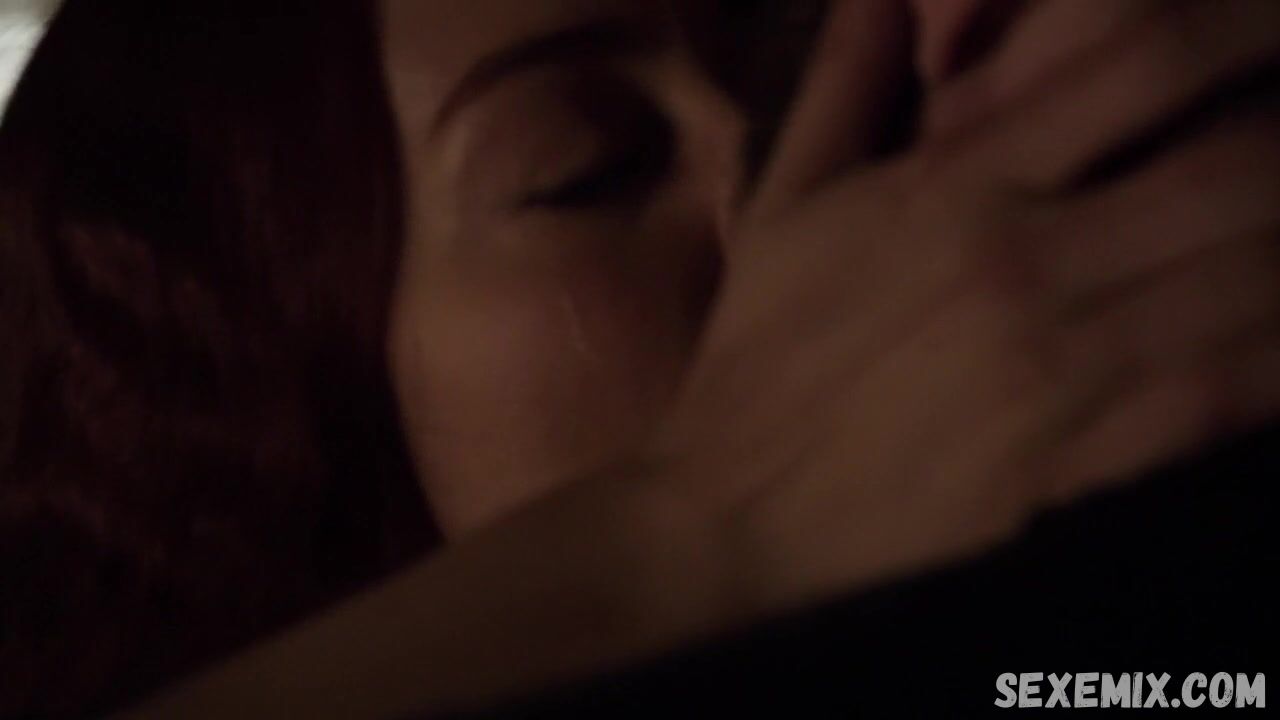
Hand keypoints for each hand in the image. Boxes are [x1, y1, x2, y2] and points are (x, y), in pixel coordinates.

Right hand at [643, 0, 1279, 607]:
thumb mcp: (782, 209)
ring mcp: (1065, 372)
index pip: (1147, 57)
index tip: (1277, 26)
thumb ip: (844, 83)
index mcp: (955, 185)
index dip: (1245, 22)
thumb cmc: (759, 360)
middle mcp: (1025, 263)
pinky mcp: (1082, 469)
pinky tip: (1278, 335)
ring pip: (1258, 282)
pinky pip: (1235, 398)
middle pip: (1244, 169)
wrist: (733, 519)